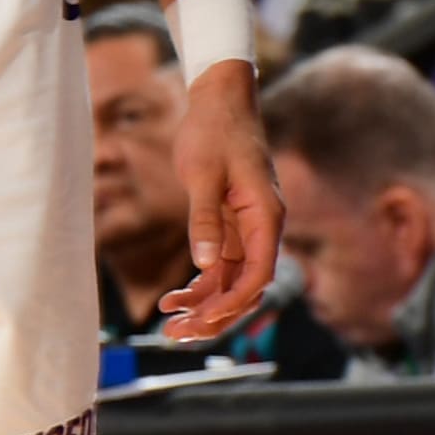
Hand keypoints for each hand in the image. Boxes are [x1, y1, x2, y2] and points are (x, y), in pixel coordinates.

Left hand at [159, 61, 281, 341]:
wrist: (219, 99)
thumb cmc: (214, 130)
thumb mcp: (204, 174)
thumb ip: (205, 219)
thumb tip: (206, 264)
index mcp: (266, 216)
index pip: (259, 274)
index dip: (233, 303)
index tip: (203, 320)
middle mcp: (262, 227)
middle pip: (246, 287)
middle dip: (215, 315)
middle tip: (178, 335)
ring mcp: (247, 228)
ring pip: (231, 281)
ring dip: (203, 306)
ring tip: (169, 326)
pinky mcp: (231, 224)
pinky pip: (220, 266)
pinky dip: (199, 284)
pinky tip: (172, 299)